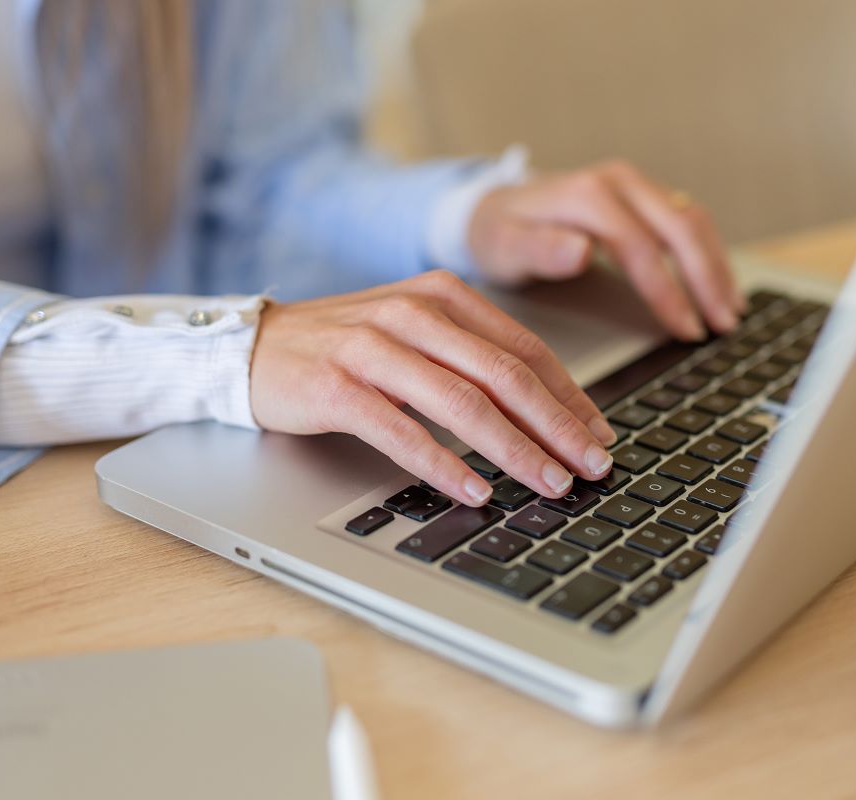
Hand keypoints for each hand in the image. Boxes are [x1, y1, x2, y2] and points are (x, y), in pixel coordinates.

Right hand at [250, 271, 618, 505]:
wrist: (255, 348)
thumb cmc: (343, 347)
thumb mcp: (415, 337)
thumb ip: (471, 359)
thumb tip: (542, 412)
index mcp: (441, 297)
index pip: (524, 349)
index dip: (570, 396)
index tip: (600, 435)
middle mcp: (413, 315)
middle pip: (505, 375)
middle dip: (558, 427)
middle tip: (593, 467)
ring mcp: (373, 349)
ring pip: (462, 403)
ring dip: (515, 450)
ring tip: (549, 484)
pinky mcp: (338, 388)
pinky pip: (403, 431)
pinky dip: (444, 465)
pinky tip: (475, 490)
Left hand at [468, 160, 744, 340]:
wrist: (491, 207)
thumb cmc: (498, 235)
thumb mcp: (504, 248)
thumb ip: (540, 250)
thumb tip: (582, 251)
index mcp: (587, 195)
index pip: (640, 245)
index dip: (667, 290)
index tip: (685, 330)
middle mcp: (617, 182)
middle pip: (680, 225)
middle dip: (707, 278)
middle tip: (722, 325)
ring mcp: (634, 185)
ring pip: (692, 220)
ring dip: (716, 266)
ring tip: (730, 313)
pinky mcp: (643, 196)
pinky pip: (687, 220)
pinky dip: (708, 254)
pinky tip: (718, 287)